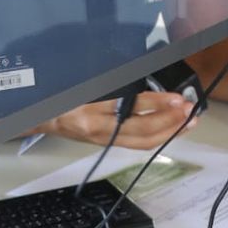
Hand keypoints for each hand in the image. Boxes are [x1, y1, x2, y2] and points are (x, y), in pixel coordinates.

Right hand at [33, 92, 195, 149]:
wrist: (39, 118)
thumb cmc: (60, 97)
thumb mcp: (82, 84)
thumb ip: (112, 85)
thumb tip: (146, 82)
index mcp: (89, 109)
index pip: (129, 107)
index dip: (156, 104)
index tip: (176, 98)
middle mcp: (97, 128)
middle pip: (140, 130)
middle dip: (169, 121)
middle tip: (189, 110)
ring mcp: (102, 139)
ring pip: (142, 142)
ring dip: (169, 131)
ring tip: (189, 121)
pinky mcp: (107, 145)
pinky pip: (137, 145)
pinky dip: (159, 138)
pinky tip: (173, 130)